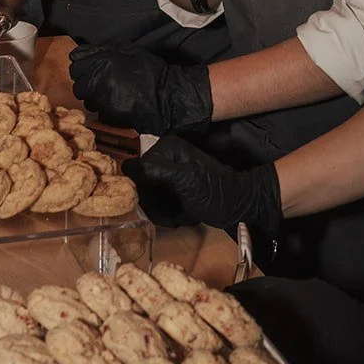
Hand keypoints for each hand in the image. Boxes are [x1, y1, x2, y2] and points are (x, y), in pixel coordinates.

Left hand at [69, 44, 211, 134]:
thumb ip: (106, 49)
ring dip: (93, 96)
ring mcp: (102, 100)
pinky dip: (103, 107)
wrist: (166, 98)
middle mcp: (99, 80)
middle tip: (99, 81)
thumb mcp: (131, 51)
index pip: (76, 62)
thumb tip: (86, 51)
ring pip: (86, 99)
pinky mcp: (107, 115)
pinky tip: (115, 103)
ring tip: (109, 92)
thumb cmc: (151, 71)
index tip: (88, 66)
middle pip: (78, 83)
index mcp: (104, 62)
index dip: (82, 64)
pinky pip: (97, 111)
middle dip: (86, 81)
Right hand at [122, 135, 280, 233]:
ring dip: (163, 213)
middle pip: (140, 188)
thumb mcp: (185, 181)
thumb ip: (157, 171)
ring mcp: (167, 174)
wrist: (237, 204)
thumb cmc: (214, 192)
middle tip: (174, 215)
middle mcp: (163, 157)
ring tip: (182, 215)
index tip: (157, 204)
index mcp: (165, 148)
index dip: (143, 191)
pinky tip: (183, 215)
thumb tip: (126, 166)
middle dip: (156, 206)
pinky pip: (157, 205)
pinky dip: (168, 215)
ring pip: (148, 200)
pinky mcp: (171, 189)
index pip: (135, 172)